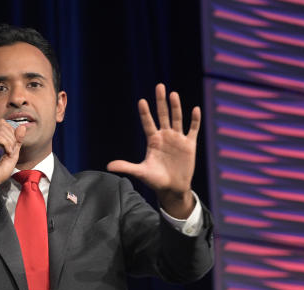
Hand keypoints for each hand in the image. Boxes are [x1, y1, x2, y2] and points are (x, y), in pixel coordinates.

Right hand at [0, 120, 26, 201]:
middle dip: (12, 138)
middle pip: (2, 125)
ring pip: (1, 129)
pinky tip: (6, 152)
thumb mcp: (12, 153)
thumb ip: (17, 140)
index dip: (12, 133)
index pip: (2, 123)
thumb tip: (23, 126)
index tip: (12, 147)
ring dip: (10, 142)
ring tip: (8, 153)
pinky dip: (6, 143)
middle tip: (11, 151)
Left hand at [106, 84, 200, 217]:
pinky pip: (193, 129)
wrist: (172, 188)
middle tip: (160, 86)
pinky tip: (195, 110)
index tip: (141, 101)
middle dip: (161, 101)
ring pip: (177, 119)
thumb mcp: (141, 172)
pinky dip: (194, 120)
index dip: (145, 113)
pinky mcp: (189, 144)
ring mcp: (177, 139)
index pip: (148, 123)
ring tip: (173, 94)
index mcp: (153, 141)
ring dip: (176, 107)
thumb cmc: (155, 180)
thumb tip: (108, 166)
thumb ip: (126, 167)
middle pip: (163, 115)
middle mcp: (165, 136)